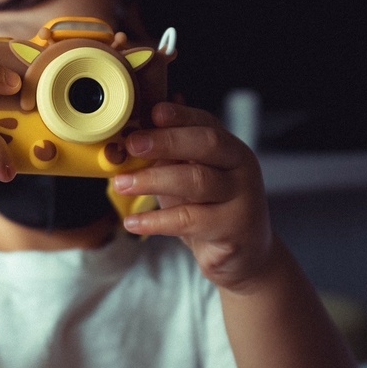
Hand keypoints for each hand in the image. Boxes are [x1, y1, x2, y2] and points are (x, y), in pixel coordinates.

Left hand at [112, 102, 273, 290]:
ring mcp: (242, 198)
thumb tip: (130, 134)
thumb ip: (167, 157)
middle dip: (165, 141)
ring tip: (121, 184)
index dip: (179, 115)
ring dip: (153, 180)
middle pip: (206, 144)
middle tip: (131, 144)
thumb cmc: (209, 209)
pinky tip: (133, 223)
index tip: (151, 112)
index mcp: (230, 148)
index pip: (205, 122)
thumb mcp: (187, 179)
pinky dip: (156, 220)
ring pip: (196, 180)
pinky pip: (190, 220)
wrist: (245, 255)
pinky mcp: (233, 229)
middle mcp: (241, 168)